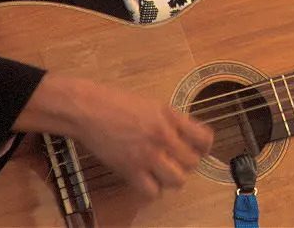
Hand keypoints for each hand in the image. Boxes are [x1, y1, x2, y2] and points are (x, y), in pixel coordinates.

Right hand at [69, 80, 212, 198]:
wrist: (89, 110)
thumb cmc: (117, 103)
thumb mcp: (153, 104)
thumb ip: (172, 120)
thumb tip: (187, 135)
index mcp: (171, 117)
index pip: (204, 138)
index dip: (204, 147)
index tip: (200, 149)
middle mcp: (163, 136)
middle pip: (192, 162)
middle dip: (187, 163)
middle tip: (177, 161)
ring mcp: (147, 155)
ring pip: (177, 180)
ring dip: (173, 178)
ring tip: (164, 172)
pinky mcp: (130, 170)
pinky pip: (152, 191)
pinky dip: (153, 190)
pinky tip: (148, 180)